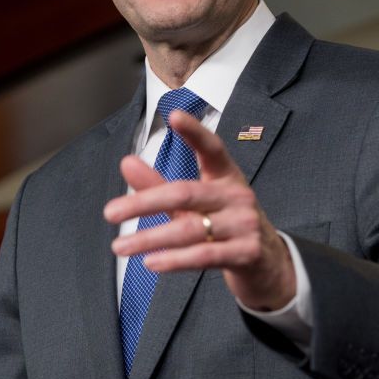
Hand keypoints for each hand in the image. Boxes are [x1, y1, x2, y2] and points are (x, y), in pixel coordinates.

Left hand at [103, 110, 295, 311]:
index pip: (212, 148)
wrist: (268, 262)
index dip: (195, 132)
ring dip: (150, 239)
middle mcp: (238, 196)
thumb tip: (126, 162)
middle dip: (144, 203)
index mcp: (226, 176)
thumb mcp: (195, 204)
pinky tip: (151, 262)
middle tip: (110, 212)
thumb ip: (159, 185)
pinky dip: (175, 260)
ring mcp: (245, 224)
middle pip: (186, 193)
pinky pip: (205, 255)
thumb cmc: (226, 225)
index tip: (174, 115)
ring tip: (120, 246)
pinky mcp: (247, 253)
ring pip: (191, 229)